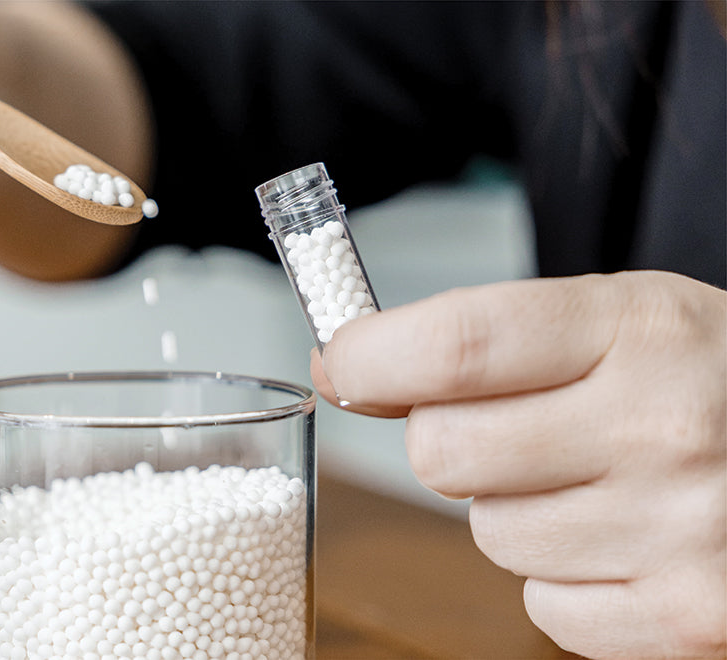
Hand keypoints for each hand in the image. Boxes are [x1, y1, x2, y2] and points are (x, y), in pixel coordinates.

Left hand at [311, 271, 725, 658]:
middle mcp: (661, 429)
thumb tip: (351, 366)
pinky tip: (619, 537)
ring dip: (512, 508)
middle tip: (501, 425)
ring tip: (591, 479)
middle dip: (444, 438)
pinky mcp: (684, 619)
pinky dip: (561, 577)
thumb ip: (489, 339)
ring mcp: (676, 534)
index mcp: (638, 330)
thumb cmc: (709, 378)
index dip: (371, 356)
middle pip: (443, 451)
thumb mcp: (622, 319)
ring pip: (488, 533)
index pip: (456, 347)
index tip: (342, 362)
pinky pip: (543, 606)